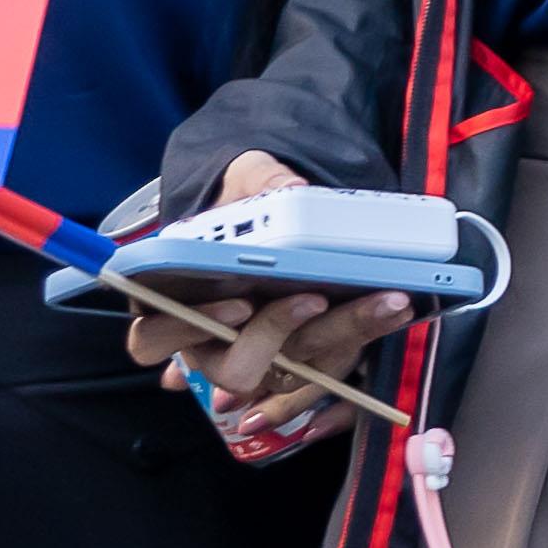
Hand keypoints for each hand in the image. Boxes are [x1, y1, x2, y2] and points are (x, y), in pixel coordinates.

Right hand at [117, 153, 414, 449]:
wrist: (276, 218)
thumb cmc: (243, 204)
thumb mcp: (247, 177)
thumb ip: (260, 180)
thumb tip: (291, 189)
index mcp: (171, 304)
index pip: (153, 339)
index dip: (183, 334)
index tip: (239, 304)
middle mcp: (209, 342)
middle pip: (232, 367)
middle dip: (276, 335)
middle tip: (316, 298)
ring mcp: (258, 355)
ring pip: (291, 370)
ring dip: (338, 337)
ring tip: (384, 299)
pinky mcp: (303, 356)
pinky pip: (329, 368)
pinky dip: (363, 339)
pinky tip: (394, 308)